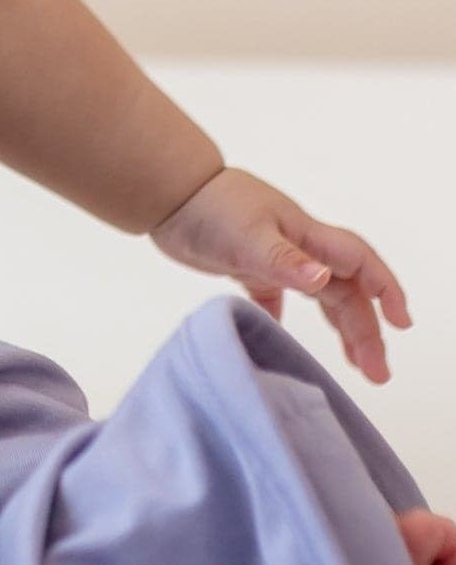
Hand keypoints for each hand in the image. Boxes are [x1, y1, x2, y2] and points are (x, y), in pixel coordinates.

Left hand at [149, 164, 409, 382]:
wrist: (164, 191)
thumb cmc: (207, 208)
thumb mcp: (247, 237)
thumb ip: (285, 261)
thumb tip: (325, 281)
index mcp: (305, 235)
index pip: (358, 262)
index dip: (385, 289)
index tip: (402, 324)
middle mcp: (297, 245)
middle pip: (344, 290)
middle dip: (367, 329)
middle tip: (378, 373)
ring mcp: (272, 255)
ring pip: (320, 294)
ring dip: (341, 326)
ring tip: (356, 364)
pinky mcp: (245, 264)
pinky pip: (277, 295)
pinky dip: (286, 317)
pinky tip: (285, 339)